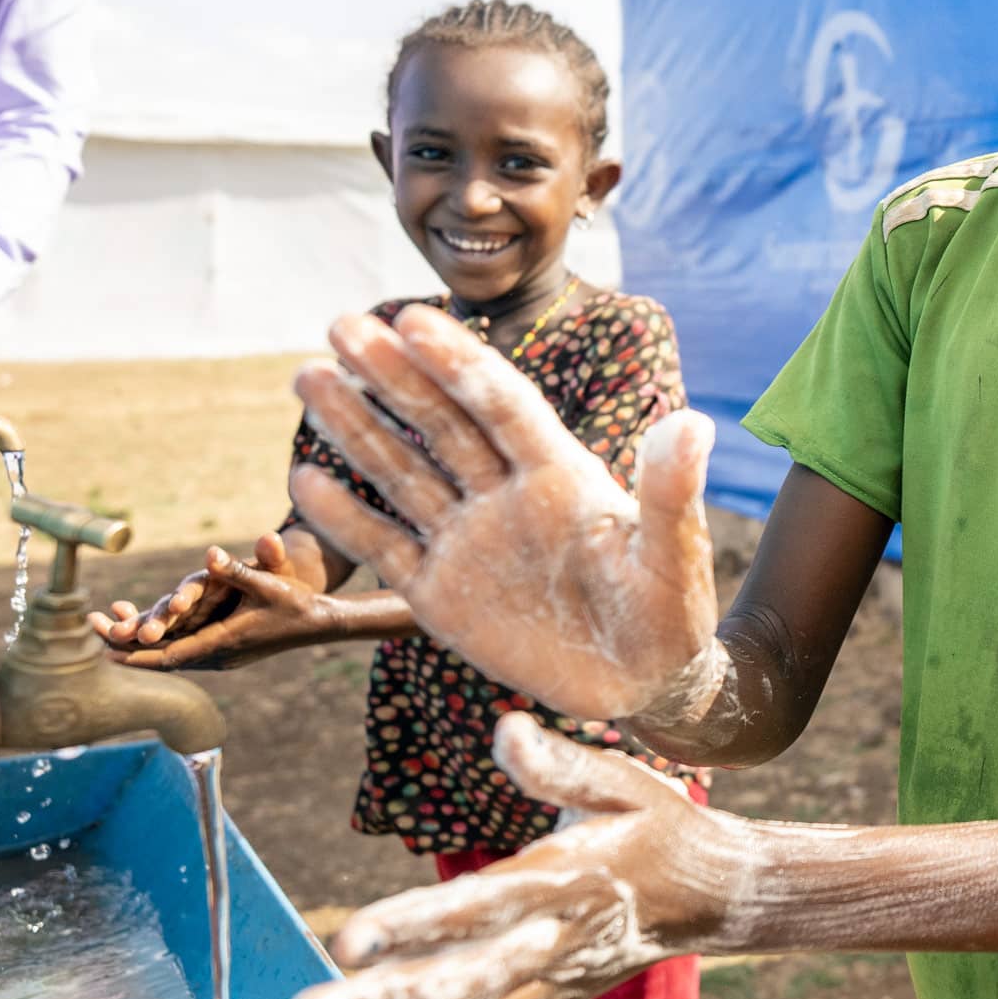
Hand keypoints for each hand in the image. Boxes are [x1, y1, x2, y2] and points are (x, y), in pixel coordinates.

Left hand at [101, 532, 345, 670]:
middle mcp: (219, 655)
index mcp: (224, 642)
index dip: (139, 653)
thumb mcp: (267, 583)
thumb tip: (212, 553)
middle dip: (131, 651)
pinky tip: (147, 639)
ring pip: (174, 658)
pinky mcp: (225, 652)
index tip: (109, 651)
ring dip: (144, 650)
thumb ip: (237, 570)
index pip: (172, 655)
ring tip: (111, 640)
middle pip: (166, 660)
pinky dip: (162, 647)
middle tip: (96, 643)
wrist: (320, 624)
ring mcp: (222, 657)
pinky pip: (185, 654)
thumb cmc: (296, 602)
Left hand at [287, 720, 751, 998]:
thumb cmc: (657, 825)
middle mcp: (551, 946)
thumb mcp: (624, 781)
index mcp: (564, 882)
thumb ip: (560, 764)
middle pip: (459, 984)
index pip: (480, 908)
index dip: (416, 925)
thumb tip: (504, 727)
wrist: (716, 896)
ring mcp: (546, 988)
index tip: (348, 940)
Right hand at [288, 306, 719, 724]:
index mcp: (561, 475)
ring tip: (309, 376)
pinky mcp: (442, 594)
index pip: (502, 405)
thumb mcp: (676, 554)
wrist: (644, 681)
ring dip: (357, 427)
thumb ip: (671, 493)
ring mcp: (469, 541)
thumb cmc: (670, 611)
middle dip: (392, 374)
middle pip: (441, 423)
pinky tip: (304, 479)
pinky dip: (347, 519)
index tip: (412, 317)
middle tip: (341, 322)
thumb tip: (693, 423)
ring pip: (403, 473)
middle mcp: (506, 495)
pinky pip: (386, 549)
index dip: (460, 362)